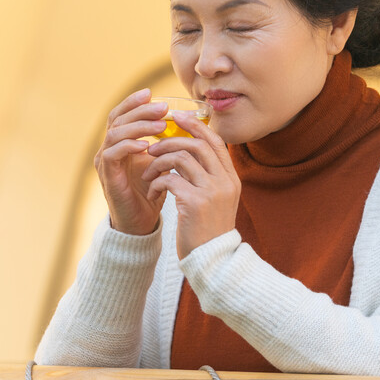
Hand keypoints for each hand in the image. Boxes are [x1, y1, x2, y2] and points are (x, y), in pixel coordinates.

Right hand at [95, 89, 168, 234]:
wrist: (141, 222)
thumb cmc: (151, 192)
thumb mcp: (161, 162)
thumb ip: (166, 142)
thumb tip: (188, 122)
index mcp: (119, 142)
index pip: (121, 114)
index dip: (134, 102)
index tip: (152, 93)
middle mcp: (108, 148)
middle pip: (117, 118)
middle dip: (140, 110)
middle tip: (162, 108)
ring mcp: (105, 161)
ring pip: (114, 133)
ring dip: (138, 126)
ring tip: (160, 125)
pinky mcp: (107, 175)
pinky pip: (112, 154)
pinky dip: (128, 145)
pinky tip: (145, 145)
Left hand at [142, 111, 240, 257]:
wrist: (212, 261)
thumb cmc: (208, 230)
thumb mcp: (216, 200)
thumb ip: (208, 176)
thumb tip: (190, 151)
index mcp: (231, 178)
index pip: (215, 141)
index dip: (196, 126)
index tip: (177, 118)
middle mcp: (224, 181)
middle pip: (198, 144)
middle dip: (171, 140)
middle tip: (152, 147)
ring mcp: (211, 192)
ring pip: (181, 157)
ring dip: (159, 161)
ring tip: (148, 171)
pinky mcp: (195, 203)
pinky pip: (170, 179)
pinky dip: (156, 181)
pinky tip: (153, 191)